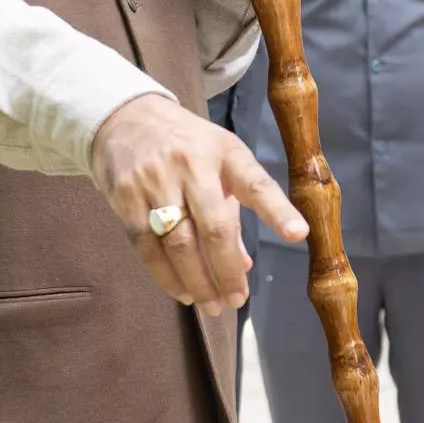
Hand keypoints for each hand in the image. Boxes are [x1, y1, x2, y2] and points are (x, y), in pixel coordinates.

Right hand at [89, 92, 303, 313]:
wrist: (127, 118)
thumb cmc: (187, 148)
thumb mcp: (220, 163)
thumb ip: (233, 212)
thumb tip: (242, 266)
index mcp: (226, 153)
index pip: (256, 184)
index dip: (278, 212)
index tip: (298, 234)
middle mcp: (192, 164)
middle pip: (213, 228)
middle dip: (227, 271)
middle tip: (237, 301)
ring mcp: (155, 179)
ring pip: (179, 244)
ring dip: (198, 282)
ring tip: (212, 305)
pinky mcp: (125, 196)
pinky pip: (147, 247)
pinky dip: (166, 276)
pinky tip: (182, 292)